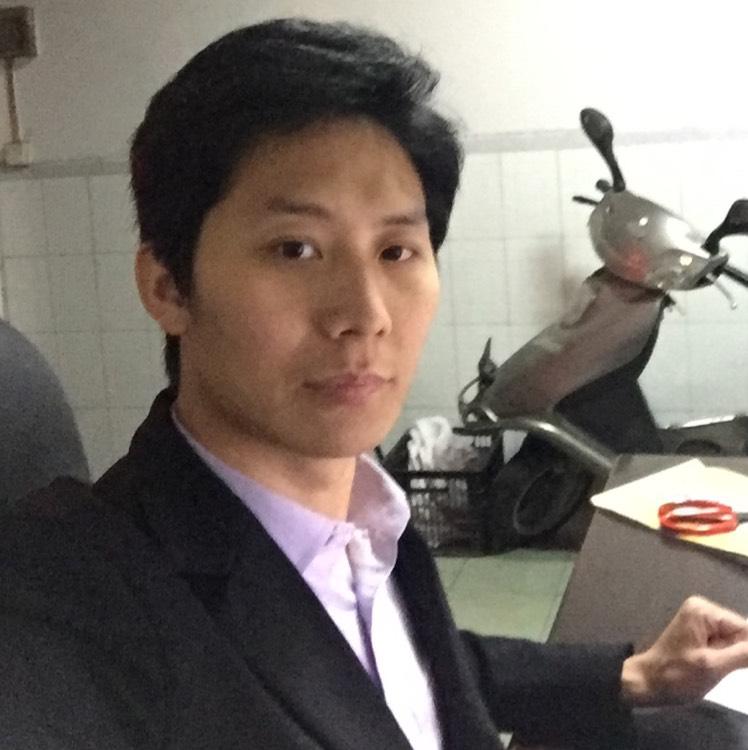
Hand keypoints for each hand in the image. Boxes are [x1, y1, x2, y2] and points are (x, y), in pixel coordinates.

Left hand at [620, 595, 747, 705]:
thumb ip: (745, 654)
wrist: (648, 684)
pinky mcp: (702, 636)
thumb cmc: (676, 675)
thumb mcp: (713, 666)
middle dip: (746, 654)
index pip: (746, 628)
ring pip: (738, 642)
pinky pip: (727, 646)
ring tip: (721, 669)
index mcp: (704, 611)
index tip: (741, 665)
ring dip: (741, 658)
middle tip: (723, 668)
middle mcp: (704, 610)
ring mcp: (702, 623)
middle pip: (743, 634)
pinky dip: (733, 660)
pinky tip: (727, 670)